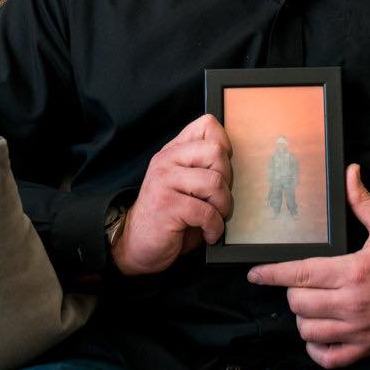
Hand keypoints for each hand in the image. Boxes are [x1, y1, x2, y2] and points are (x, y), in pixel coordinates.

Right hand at [111, 114, 232, 276]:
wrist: (138, 245)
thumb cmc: (170, 216)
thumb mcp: (187, 184)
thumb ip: (203, 166)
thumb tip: (232, 157)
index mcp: (174, 151)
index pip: (207, 125)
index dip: (224, 147)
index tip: (221, 171)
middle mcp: (166, 161)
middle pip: (216, 153)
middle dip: (227, 181)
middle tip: (219, 200)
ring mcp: (164, 181)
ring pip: (214, 182)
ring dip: (223, 207)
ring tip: (215, 217)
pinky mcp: (166, 205)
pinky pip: (206, 212)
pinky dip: (214, 227)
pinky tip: (208, 233)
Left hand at [247, 164, 369, 368]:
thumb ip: (362, 201)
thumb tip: (349, 173)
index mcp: (353, 271)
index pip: (300, 274)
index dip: (272, 274)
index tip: (255, 274)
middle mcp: (352, 303)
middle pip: (299, 302)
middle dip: (292, 291)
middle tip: (300, 283)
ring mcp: (359, 330)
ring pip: (308, 330)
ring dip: (303, 318)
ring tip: (310, 305)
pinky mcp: (367, 348)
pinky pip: (328, 358)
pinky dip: (316, 348)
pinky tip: (319, 333)